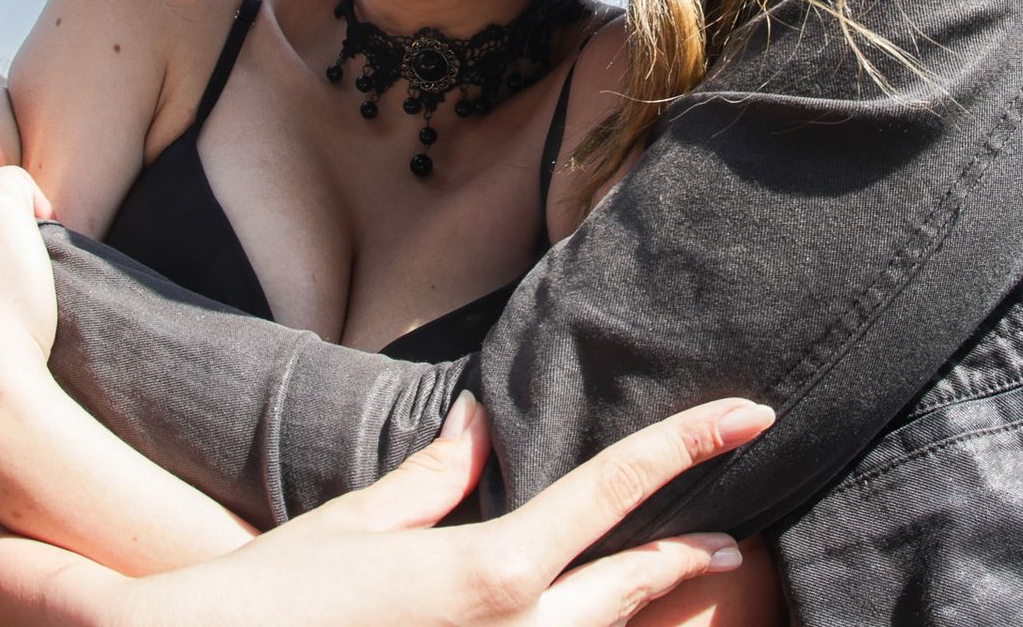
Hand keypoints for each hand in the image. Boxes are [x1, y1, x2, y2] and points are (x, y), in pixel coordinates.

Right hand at [0, 394, 773, 626]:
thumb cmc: (272, 597)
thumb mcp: (358, 524)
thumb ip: (433, 476)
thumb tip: (477, 425)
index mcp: (490, 568)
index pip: (615, 489)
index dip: (688, 445)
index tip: (750, 416)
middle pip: (631, 587)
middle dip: (687, 562)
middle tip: (735, 543)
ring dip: (636, 610)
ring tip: (676, 586)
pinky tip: (584, 621)